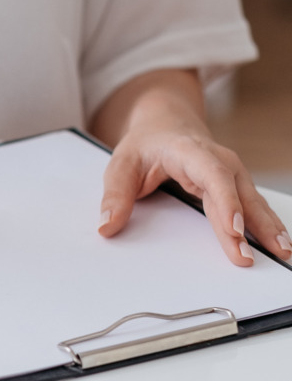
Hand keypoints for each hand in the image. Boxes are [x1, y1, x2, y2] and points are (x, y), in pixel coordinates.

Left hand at [98, 128, 291, 266]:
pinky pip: (251, 205)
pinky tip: (277, 242)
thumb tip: (106, 227)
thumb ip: (114, 195)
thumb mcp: (121, 164)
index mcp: (190, 151)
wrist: (164, 122)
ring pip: (251, 200)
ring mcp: (230, 172)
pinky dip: (264, 223)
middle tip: (250, 257)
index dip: (226, 202)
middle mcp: (218, 160)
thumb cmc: (144, 144)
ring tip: (281, 252)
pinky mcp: (233, 184)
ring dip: (266, 226)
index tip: (234, 228)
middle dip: (247, 226)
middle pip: (236, 194)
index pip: (213, 175)